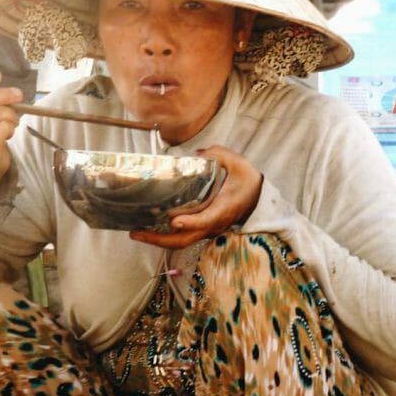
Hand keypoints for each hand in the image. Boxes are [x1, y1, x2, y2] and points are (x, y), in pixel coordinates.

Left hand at [129, 145, 262, 249]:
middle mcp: (213, 224)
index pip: (205, 220)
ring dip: (158, 239)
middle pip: (184, 239)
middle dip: (159, 239)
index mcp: (223, 209)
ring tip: (136, 232)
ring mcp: (207, 229)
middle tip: (136, 232)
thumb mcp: (239, 164)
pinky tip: (149, 227)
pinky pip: (182, 237)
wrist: (260, 202)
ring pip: (181, 241)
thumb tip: (199, 153)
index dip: (190, 222)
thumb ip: (220, 155)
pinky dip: (164, 235)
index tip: (173, 220)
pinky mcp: (202, 229)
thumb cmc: (248, 183)